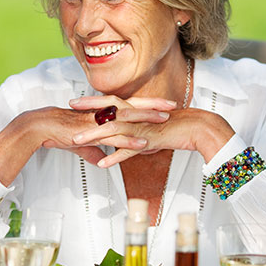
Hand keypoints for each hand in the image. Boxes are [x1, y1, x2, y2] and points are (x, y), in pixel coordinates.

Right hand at [0, 104, 162, 185]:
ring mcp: (99, 120)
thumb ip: (94, 149)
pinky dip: (130, 139)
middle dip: (154, 104)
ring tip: (165, 121)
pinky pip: (116, 135)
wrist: (42, 127)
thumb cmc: (60, 132)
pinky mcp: (94, 131)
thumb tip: (101, 159)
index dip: (147, 103)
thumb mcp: (81, 143)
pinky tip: (144, 143)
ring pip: (128, 117)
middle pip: (134, 105)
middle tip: (173, 104)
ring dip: (147, 119)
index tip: (163, 102)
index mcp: (102, 110)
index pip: (130, 103)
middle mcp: (103, 111)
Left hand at [68, 96, 233, 166]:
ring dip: (93, 135)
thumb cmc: (175, 130)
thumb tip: (128, 147)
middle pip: (108, 110)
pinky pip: (129, 150)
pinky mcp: (149, 140)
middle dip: (87, 109)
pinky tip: (102, 164)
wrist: (196, 129)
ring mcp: (141, 128)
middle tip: (69, 106)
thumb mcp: (151, 131)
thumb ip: (137, 137)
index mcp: (136, 111)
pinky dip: (115, 157)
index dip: (92, 101)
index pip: (111, 102)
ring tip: (75, 141)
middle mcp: (137, 116)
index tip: (75, 101)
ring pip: (113, 130)